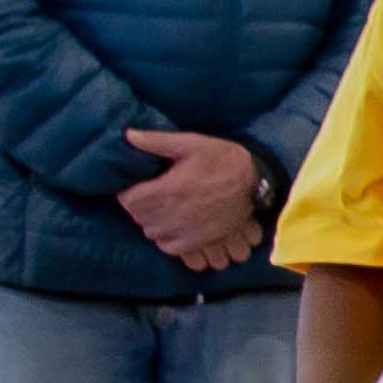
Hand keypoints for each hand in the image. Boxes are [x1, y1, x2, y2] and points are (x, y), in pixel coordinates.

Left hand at [119, 129, 265, 271]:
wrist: (255, 182)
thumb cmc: (223, 160)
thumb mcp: (192, 143)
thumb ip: (158, 141)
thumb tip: (128, 135)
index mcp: (170, 189)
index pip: (130, 200)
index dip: (127, 192)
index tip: (134, 185)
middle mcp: (174, 214)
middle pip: (138, 217)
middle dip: (138, 205)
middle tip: (147, 194)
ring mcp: (186, 231)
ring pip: (151, 232)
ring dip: (150, 221)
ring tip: (160, 208)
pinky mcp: (197, 242)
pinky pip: (168, 247)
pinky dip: (165, 238)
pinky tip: (171, 224)